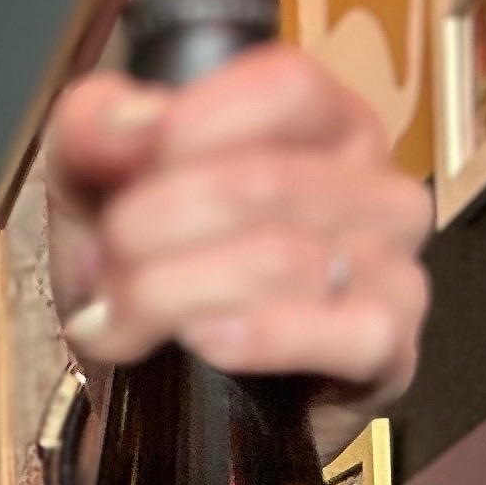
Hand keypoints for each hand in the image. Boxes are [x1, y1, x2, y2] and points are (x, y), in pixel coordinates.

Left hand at [42, 43, 432, 459]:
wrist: (147, 396)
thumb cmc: (145, 276)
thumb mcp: (93, 186)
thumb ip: (92, 126)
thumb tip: (127, 125)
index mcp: (323, 123)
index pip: (284, 88)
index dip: (184, 133)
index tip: (117, 186)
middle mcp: (374, 186)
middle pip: (264, 180)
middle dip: (150, 230)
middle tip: (102, 270)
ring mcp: (393, 268)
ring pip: (285, 259)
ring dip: (173, 293)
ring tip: (124, 319)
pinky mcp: (388, 351)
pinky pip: (352, 332)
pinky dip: (262, 338)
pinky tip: (203, 342)